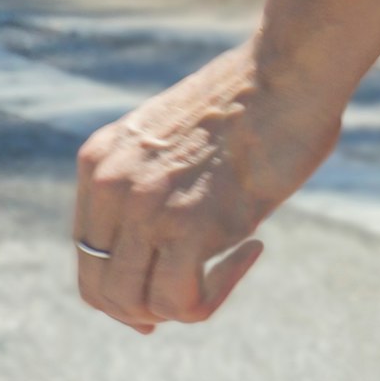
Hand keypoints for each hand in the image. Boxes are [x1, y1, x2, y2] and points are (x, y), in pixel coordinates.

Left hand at [73, 38, 335, 331]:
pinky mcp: (186, 227)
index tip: (159, 300)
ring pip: (136, 303)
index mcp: (100, 161)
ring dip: (185, 305)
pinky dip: (215, 295)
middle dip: (145, 311)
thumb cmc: (260, 97)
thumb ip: (161, 180)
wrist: (291, 69)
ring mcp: (144, 208)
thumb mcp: (181, 137)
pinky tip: (253, 249)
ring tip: (234, 265)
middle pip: (100, 289)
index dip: (120, 288)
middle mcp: (110, 187)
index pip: (88, 251)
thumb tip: (181, 236)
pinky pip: (181, 300)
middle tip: (193, 303)